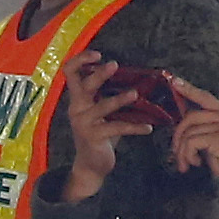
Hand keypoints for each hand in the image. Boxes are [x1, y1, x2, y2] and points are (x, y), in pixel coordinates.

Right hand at [60, 53, 157, 200]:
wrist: (91, 164)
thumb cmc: (100, 133)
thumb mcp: (101, 110)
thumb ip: (109, 94)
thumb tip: (139, 75)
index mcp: (79, 99)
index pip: (71, 74)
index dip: (81, 61)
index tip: (98, 54)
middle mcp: (77, 109)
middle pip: (84, 86)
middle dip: (99, 75)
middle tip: (114, 65)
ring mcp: (83, 124)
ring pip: (103, 106)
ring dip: (120, 100)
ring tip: (135, 95)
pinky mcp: (93, 137)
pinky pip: (117, 128)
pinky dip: (135, 128)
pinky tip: (148, 128)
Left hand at [169, 77, 218, 191]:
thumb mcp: (218, 145)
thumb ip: (204, 135)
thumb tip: (183, 135)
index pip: (206, 98)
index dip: (189, 90)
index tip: (174, 82)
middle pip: (190, 116)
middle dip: (177, 136)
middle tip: (176, 154)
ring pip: (188, 132)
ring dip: (181, 152)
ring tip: (186, 164)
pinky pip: (190, 142)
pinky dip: (186, 155)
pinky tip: (195, 163)